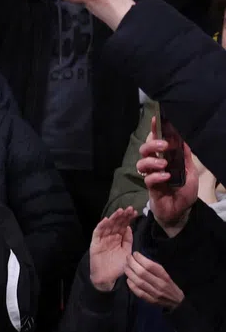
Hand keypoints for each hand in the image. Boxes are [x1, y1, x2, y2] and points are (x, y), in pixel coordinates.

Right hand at [89, 206, 135, 290]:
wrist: (107, 278)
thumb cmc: (118, 266)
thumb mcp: (127, 253)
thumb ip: (128, 241)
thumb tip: (129, 228)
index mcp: (119, 239)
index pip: (124, 226)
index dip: (128, 219)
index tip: (135, 212)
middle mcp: (111, 237)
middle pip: (116, 224)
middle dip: (122, 216)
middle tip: (129, 209)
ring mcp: (103, 239)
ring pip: (108, 226)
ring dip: (113, 218)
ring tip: (120, 211)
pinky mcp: (95, 243)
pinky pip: (98, 233)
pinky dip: (101, 226)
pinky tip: (106, 220)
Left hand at [125, 253, 183, 308]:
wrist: (178, 301)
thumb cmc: (170, 284)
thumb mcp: (166, 274)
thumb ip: (154, 268)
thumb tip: (139, 258)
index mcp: (164, 276)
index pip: (150, 266)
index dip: (140, 258)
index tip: (135, 254)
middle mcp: (160, 284)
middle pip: (142, 273)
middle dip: (132, 263)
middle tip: (128, 258)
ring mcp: (155, 293)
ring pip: (138, 282)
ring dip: (129, 273)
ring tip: (126, 267)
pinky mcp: (151, 300)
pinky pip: (138, 292)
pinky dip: (131, 285)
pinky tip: (128, 279)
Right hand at [136, 115, 198, 235]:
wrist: (181, 212)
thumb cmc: (183, 191)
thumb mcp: (190, 172)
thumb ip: (185, 157)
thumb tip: (183, 140)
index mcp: (164, 158)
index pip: (157, 141)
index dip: (155, 130)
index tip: (157, 119)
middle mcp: (155, 165)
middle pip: (144, 148)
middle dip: (152, 144)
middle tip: (164, 146)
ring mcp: (151, 176)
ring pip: (142, 162)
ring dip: (152, 160)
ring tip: (164, 165)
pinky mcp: (151, 188)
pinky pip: (148, 179)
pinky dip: (156, 176)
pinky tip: (166, 177)